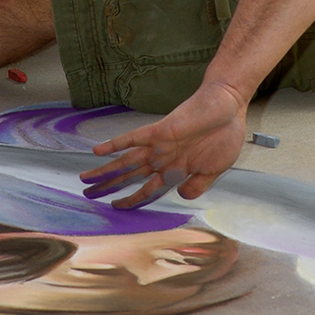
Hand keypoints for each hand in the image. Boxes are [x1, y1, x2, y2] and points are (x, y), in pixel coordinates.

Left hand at [79, 82, 247, 208]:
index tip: (116, 207)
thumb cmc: (224, 135)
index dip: (132, 200)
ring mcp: (159, 145)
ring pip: (126, 160)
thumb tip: (181, 195)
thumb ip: (197, 185)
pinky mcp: (160, 131)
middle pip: (130, 176)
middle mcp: (163, 158)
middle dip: (110, 186)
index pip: (148, 189)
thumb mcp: (214, 170)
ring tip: (86, 178)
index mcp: (176, 169)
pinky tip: (98, 150)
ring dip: (106, 170)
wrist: (229, 107)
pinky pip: (133, 138)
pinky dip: (116, 144)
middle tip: (88, 194)